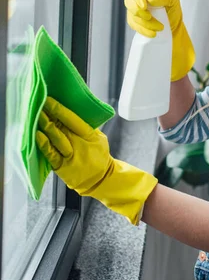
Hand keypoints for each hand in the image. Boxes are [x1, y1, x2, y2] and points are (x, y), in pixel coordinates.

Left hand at [36, 97, 157, 223]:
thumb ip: (88, 127)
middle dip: (50, 115)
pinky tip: (37, 135)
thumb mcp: (99, 139)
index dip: (61, 110)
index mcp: (91, 136)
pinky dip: (44, 144)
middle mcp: (80, 145)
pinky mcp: (62, 167)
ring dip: (46, 126)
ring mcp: (70, 156)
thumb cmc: (99, 156)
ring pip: (56, 139)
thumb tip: (74, 111)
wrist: (100, 180)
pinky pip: (51, 154)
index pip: (74, 120)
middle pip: (63, 127)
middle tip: (39, 103)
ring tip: (36, 115)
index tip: (50, 100)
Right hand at [124, 0, 195, 80]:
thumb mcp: (173, 0)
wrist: (172, 25)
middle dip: (139, 12)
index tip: (145, 6)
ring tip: (159, 27)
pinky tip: (152, 34)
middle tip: (149, 17)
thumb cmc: (172, 9)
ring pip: (133, 16)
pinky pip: (134, 26)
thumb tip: (150, 0)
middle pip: (129, 2)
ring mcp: (133, 10)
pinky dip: (143, 31)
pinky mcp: (134, 21)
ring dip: (145, 23)